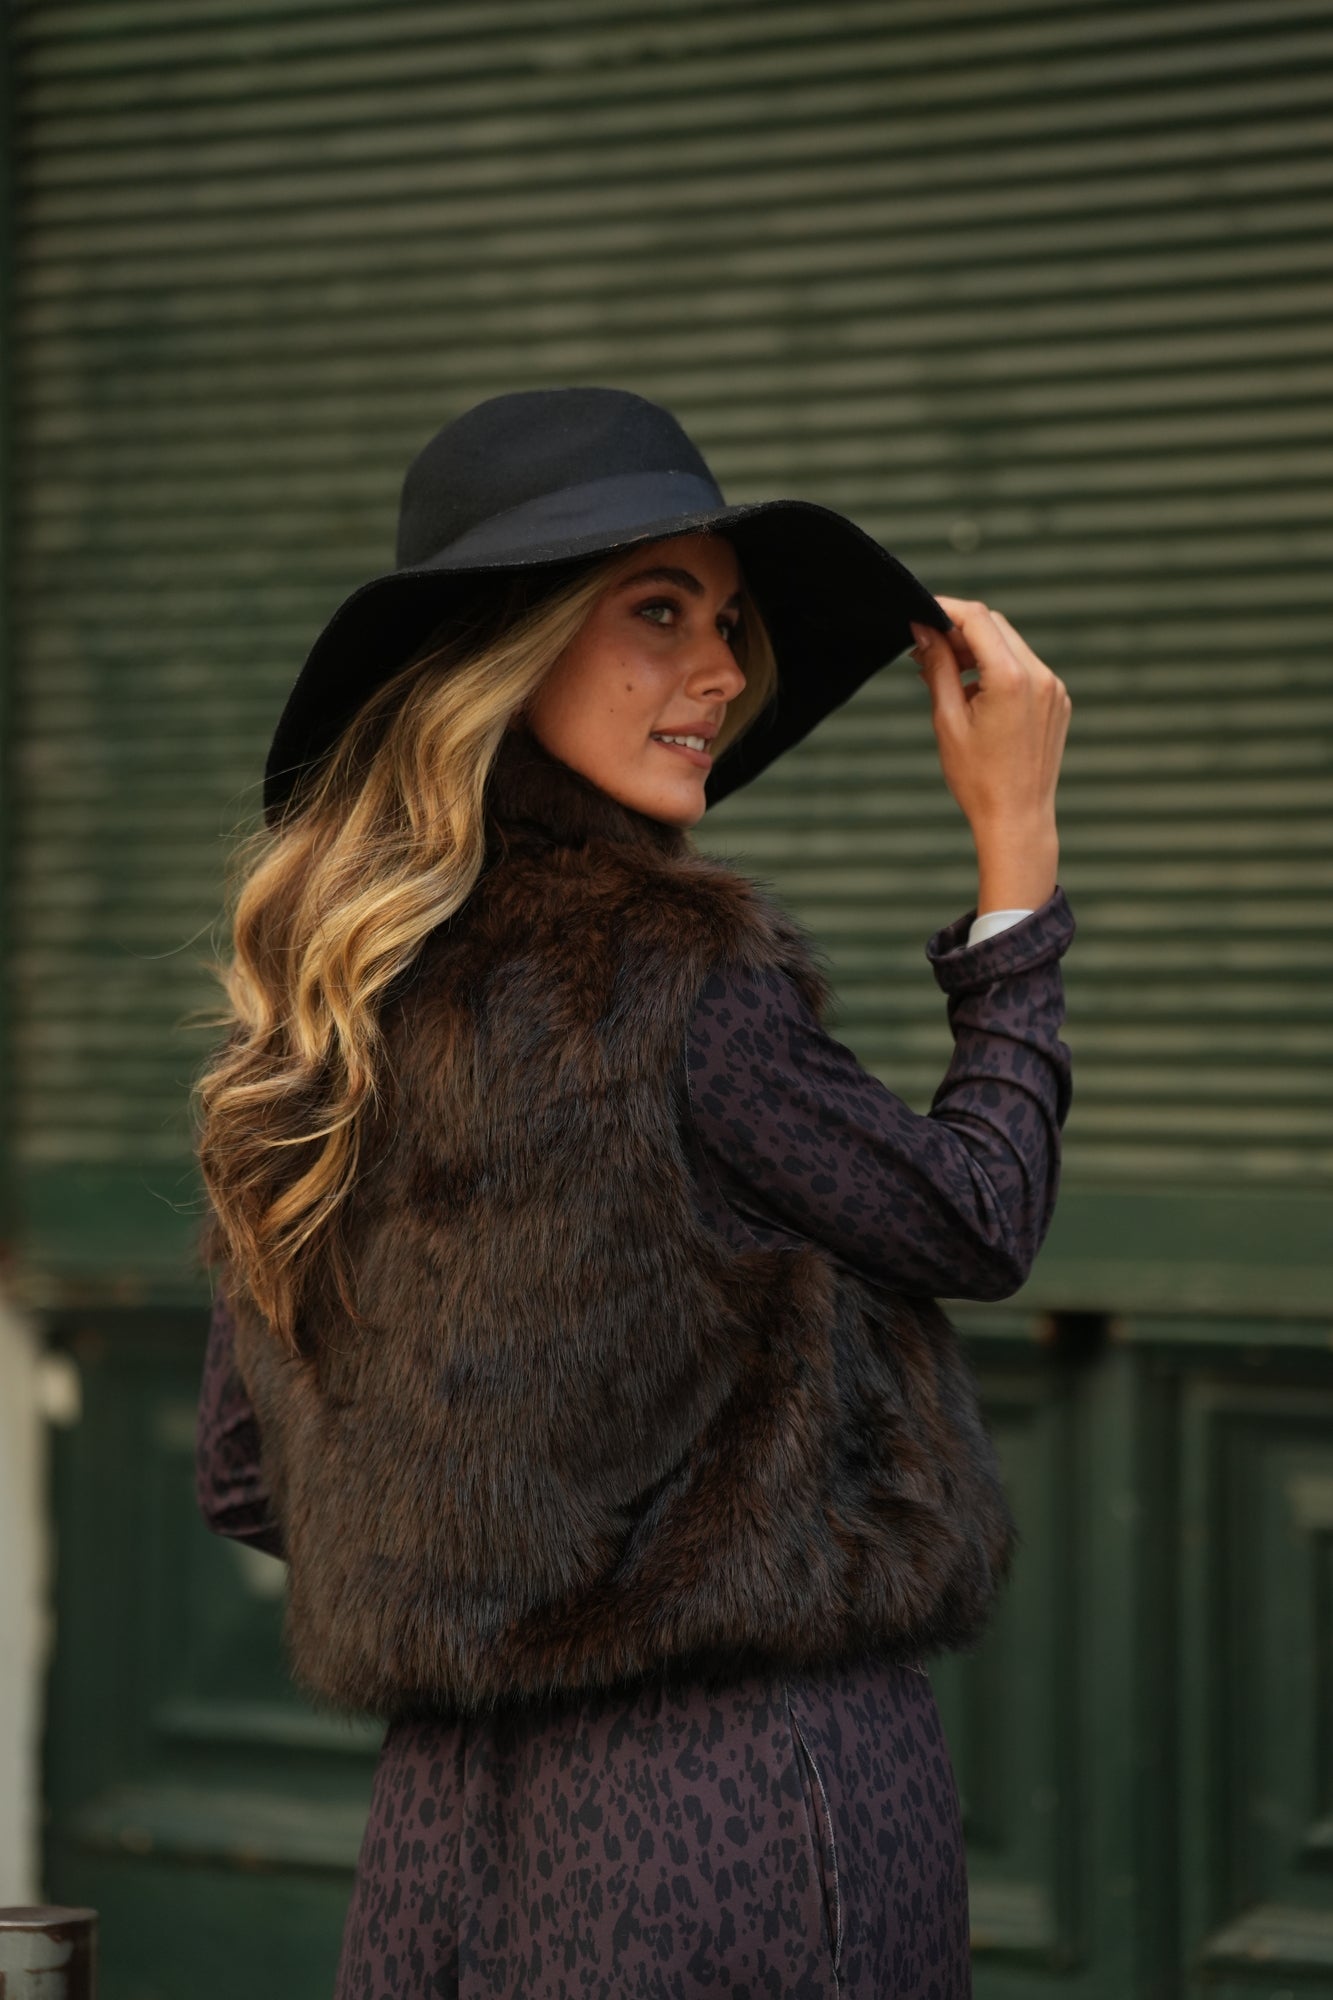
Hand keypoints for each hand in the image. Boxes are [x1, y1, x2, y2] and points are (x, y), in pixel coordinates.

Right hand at [910, 597, 1071, 912]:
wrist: (1016, 819)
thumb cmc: (977, 778)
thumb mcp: (947, 719)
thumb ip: (937, 667)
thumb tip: (924, 629)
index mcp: (1012, 678)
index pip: (978, 618)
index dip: (945, 609)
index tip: (920, 613)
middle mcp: (1040, 676)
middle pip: (996, 627)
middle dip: (959, 631)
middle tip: (925, 650)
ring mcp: (1053, 689)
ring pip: (1010, 647)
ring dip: (977, 651)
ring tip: (944, 676)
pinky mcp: (1057, 702)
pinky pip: (1025, 670)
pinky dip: (997, 671)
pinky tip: (973, 695)